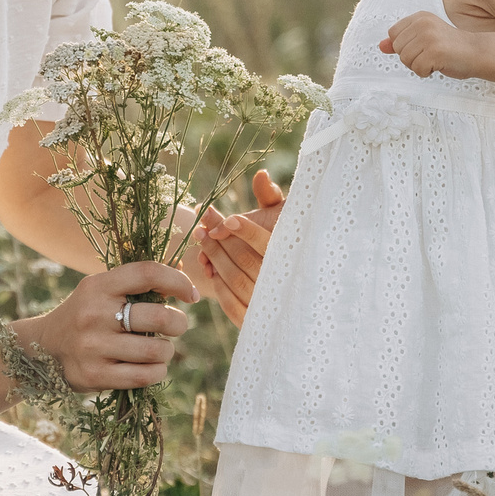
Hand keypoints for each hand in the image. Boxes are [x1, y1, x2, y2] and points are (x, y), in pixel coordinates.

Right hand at [33, 260, 197, 391]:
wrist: (42, 349)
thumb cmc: (84, 314)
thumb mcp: (101, 290)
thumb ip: (136, 281)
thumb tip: (182, 266)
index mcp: (98, 286)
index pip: (147, 273)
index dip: (177, 280)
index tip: (190, 294)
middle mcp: (94, 314)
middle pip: (158, 317)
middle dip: (178, 323)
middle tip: (176, 326)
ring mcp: (93, 347)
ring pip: (155, 350)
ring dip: (167, 351)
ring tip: (160, 349)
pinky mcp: (95, 375)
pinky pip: (144, 376)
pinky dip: (157, 371)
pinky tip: (153, 366)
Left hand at [186, 169, 284, 325]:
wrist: (294, 296)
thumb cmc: (284, 245)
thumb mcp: (281, 217)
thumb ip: (271, 197)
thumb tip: (261, 175)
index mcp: (291, 258)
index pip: (267, 245)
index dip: (247, 232)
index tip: (229, 220)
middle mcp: (281, 283)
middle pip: (245, 261)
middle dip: (220, 240)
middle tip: (203, 222)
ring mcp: (269, 304)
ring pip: (235, 280)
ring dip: (214, 257)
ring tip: (200, 237)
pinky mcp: (256, 320)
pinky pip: (231, 304)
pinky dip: (218, 284)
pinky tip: (209, 266)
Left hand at [380, 11, 462, 77]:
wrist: (476, 52)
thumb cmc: (449, 48)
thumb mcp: (423, 40)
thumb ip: (402, 41)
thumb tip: (381, 46)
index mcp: (419, 17)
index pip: (393, 34)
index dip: (405, 46)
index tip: (423, 46)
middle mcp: (423, 23)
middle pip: (398, 49)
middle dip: (412, 57)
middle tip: (431, 54)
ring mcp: (429, 37)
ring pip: (405, 60)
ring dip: (419, 66)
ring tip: (435, 59)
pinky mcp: (435, 51)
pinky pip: (417, 69)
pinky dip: (426, 72)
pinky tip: (440, 65)